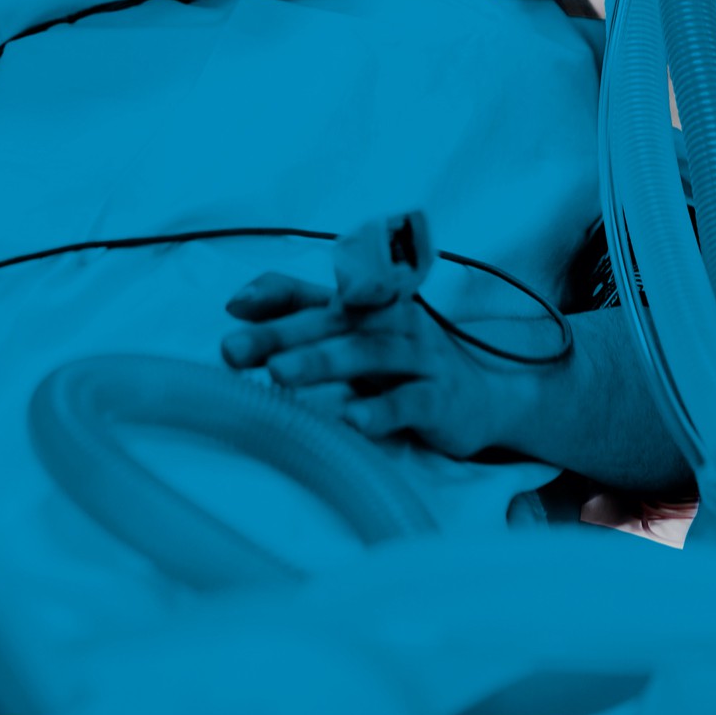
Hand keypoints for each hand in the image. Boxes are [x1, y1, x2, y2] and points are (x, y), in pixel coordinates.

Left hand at [221, 216, 535, 462]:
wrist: (483, 398)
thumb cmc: (405, 364)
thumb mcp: (355, 335)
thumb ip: (300, 311)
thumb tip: (236, 301)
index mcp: (370, 304)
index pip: (316, 294)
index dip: (276, 296)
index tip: (232, 307)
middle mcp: (394, 321)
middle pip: (335, 321)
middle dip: (283, 335)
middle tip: (234, 350)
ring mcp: (420, 357)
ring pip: (369, 353)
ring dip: (323, 362)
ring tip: (278, 375)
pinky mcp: (441, 397)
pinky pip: (410, 401)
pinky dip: (381, 409)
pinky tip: (351, 421)